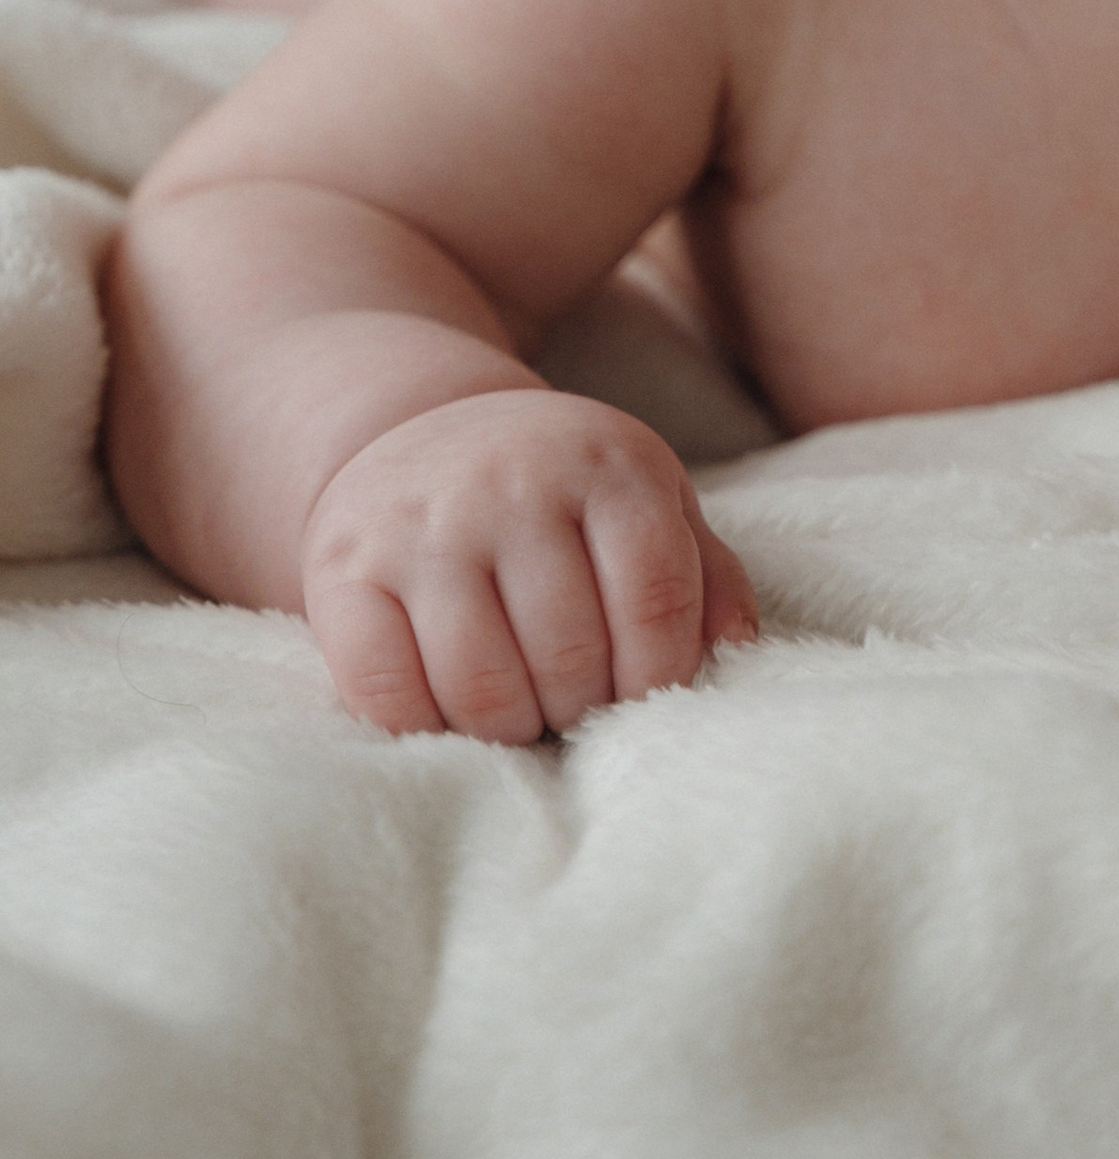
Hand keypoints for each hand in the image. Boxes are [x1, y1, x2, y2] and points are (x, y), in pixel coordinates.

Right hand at [300, 388, 757, 740]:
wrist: (422, 430)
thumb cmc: (561, 493)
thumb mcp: (647, 501)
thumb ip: (704, 574)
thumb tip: (734, 650)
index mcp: (607, 465)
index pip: (655, 600)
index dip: (656, 676)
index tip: (641, 696)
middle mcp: (513, 484)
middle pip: (570, 653)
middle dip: (583, 706)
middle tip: (575, 705)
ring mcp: (423, 525)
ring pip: (482, 686)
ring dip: (512, 727)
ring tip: (523, 712)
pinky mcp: (343, 569)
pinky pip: (386, 694)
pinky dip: (425, 728)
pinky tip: (450, 710)